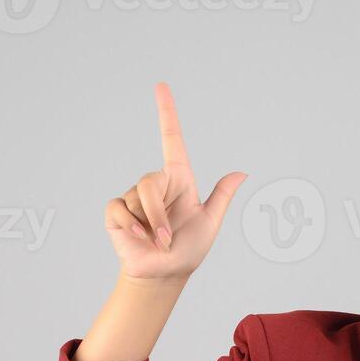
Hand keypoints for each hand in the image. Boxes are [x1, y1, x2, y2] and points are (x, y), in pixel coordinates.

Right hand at [105, 82, 247, 281]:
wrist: (164, 274)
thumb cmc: (188, 250)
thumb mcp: (210, 223)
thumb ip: (222, 197)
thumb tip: (242, 172)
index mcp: (179, 180)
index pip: (171, 140)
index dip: (166, 113)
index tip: (161, 86)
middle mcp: (156, 184)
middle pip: (150, 181)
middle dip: (159, 214)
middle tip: (167, 238)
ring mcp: (134, 197)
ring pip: (137, 197)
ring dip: (150, 225)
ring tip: (156, 241)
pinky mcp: (117, 212)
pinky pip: (120, 209)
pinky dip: (131, 227)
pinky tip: (138, 239)